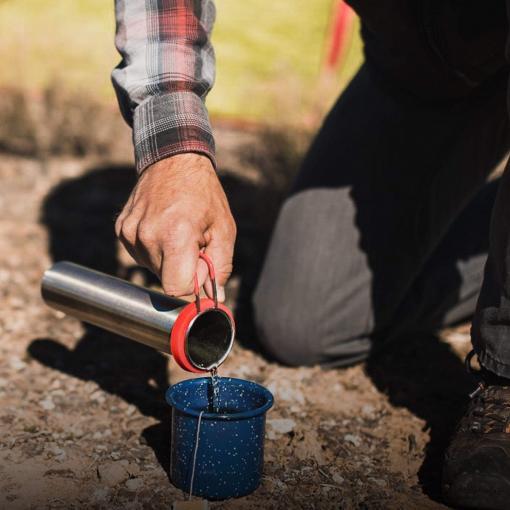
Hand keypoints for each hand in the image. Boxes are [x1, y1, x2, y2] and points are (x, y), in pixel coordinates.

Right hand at [115, 153, 235, 300]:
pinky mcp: (121, 230)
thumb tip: (213, 296)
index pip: (176, 288)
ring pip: (152, 268)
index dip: (192, 284)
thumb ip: (220, 266)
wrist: (174, 160)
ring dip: (168, 259)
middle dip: (183, 269)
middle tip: (193, 243)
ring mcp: (129, 233)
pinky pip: (140, 254)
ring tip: (178, 231)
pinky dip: (154, 249)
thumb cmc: (204, 195)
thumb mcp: (224, 229)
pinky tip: (163, 227)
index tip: (201, 268)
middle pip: (165, 279)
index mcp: (175, 236)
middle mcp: (147, 236)